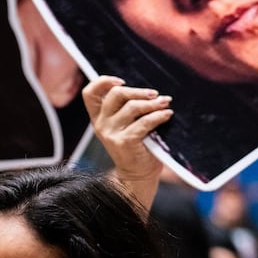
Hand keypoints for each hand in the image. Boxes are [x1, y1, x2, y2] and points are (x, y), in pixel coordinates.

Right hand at [82, 75, 172, 210]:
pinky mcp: (124, 142)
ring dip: (152, 103)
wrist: (137, 175)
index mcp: (98, 118)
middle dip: (138, 91)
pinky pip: (144, 122)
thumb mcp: (126, 125)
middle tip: (155, 94)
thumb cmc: (137, 147)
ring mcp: (111, 134)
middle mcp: (101, 125)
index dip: (103, 81)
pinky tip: (167, 115)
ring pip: (132, 107)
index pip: (90, 93)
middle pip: (116, 94)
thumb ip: (127, 108)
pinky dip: (158, 116)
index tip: (121, 81)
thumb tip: (149, 90)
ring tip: (165, 103)